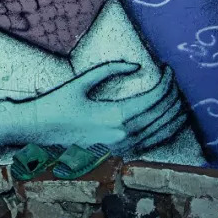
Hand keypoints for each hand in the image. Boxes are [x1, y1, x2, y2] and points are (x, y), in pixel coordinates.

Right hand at [13, 63, 185, 153]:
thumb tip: (136, 65)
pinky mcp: (119, 152)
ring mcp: (122, 147)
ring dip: (173, 114)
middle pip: (161, 116)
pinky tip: (168, 119)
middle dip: (173, 96)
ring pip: (161, 133)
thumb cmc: (57, 103)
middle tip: (173, 79)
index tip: (168, 69)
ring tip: (177, 97)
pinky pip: (151, 142)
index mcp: (115, 117)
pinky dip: (165, 129)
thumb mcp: (81, 81)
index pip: (153, 100)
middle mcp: (123, 135)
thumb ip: (110, 70)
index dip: (165, 83)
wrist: (39, 129)